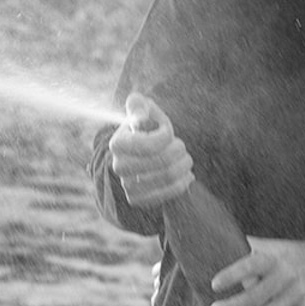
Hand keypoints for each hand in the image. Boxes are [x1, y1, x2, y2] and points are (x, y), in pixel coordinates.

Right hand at [110, 92, 193, 206]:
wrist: (144, 156)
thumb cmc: (147, 128)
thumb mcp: (143, 111)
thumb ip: (138, 105)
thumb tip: (139, 120)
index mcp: (118, 144)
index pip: (151, 144)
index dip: (166, 136)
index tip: (168, 132)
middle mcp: (119, 166)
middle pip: (163, 161)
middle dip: (179, 150)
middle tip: (181, 147)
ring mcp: (127, 185)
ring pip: (169, 176)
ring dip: (184, 165)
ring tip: (185, 160)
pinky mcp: (138, 200)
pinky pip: (169, 193)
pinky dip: (183, 182)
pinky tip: (186, 175)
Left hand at [209, 238, 304, 305]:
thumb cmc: (277, 254)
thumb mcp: (263, 246)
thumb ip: (240, 249)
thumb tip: (206, 250)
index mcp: (273, 258)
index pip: (251, 266)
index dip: (232, 275)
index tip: (214, 285)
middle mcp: (287, 276)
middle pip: (256, 296)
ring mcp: (296, 294)